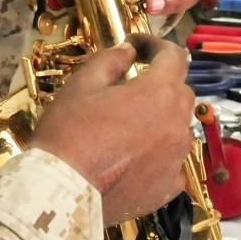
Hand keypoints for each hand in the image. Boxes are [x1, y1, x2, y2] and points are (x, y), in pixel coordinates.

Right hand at [32, 35, 194, 223]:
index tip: (137, 46)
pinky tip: (139, 158)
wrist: (59, 194)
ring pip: (180, 127)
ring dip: (164, 118)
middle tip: (134, 84)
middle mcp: (177, 124)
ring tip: (133, 124)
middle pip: (181, 92)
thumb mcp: (82, 84)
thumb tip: (128, 51)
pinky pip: (174, 163)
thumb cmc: (68, 133)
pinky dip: (162, 155)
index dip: (155, 45)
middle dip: (162, 82)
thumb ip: (111, 60)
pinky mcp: (169, 188)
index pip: (174, 56)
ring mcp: (176, 159)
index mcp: (159, 93)